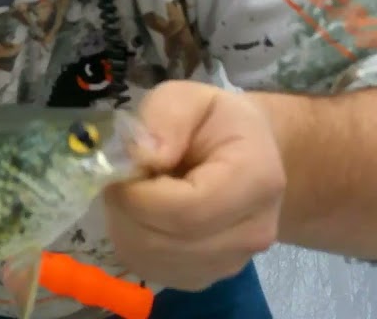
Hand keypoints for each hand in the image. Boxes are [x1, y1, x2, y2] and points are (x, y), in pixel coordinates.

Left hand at [102, 80, 285, 290]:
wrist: (245, 156)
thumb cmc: (215, 123)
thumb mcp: (191, 98)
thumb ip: (165, 116)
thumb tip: (142, 155)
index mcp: (256, 180)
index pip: (186, 210)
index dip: (138, 195)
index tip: (120, 170)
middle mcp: (252, 232)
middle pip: (165, 241)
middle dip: (126, 210)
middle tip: (121, 179)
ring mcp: (231, 262)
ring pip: (154, 260)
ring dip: (126, 227)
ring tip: (136, 193)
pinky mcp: (206, 278)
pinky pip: (153, 270)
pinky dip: (134, 243)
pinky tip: (144, 215)